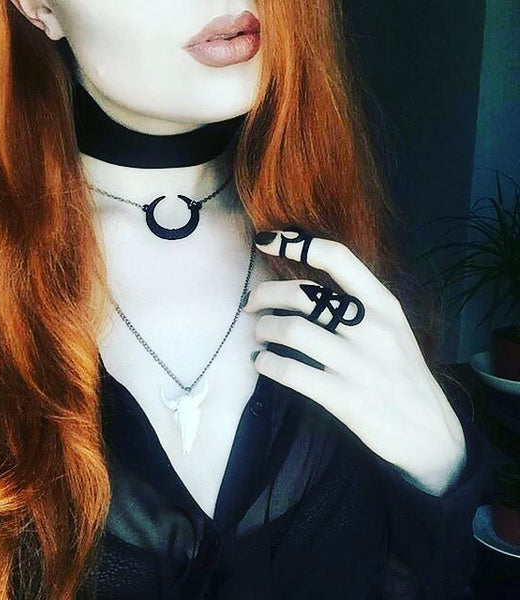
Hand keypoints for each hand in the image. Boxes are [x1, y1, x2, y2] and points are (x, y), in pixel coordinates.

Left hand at [244, 229, 466, 495]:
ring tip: (259, 334)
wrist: (430, 433)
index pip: (337, 258)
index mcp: (385, 305)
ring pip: (291, 330)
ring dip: (264, 328)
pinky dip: (266, 363)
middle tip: (251, 304)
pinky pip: (290, 372)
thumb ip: (358, 305)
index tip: (266, 241)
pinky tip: (262, 362)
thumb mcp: (393, 329)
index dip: (295, 243)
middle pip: (303, 294)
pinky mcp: (344, 398)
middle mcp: (372, 328)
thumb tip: (304, 287)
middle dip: (265, 294)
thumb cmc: (403, 375)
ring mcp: (358, 364)